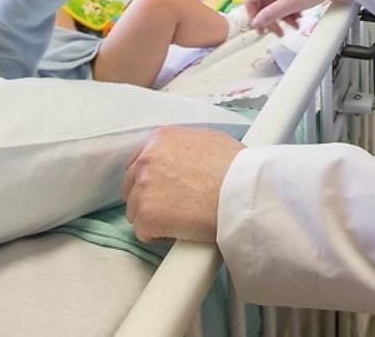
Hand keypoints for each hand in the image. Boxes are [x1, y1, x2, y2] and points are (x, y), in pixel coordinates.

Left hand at [123, 126, 243, 242]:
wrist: (242, 191)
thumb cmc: (235, 167)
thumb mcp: (207, 140)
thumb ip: (183, 147)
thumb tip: (181, 159)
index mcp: (159, 139)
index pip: (138, 162)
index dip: (151, 179)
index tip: (162, 190)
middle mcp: (145, 160)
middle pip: (132, 186)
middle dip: (148, 198)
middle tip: (171, 208)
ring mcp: (143, 188)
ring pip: (135, 210)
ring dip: (153, 218)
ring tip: (179, 221)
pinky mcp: (146, 215)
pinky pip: (143, 232)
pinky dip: (158, 235)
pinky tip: (178, 231)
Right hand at [244, 0, 343, 33]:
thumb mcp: (291, 3)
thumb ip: (271, 14)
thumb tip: (256, 22)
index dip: (254, 16)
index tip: (260, 29)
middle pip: (263, 4)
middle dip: (271, 19)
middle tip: (278, 33)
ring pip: (274, 6)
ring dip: (282, 18)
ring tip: (293, 26)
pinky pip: (284, 4)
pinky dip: (289, 13)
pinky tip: (298, 19)